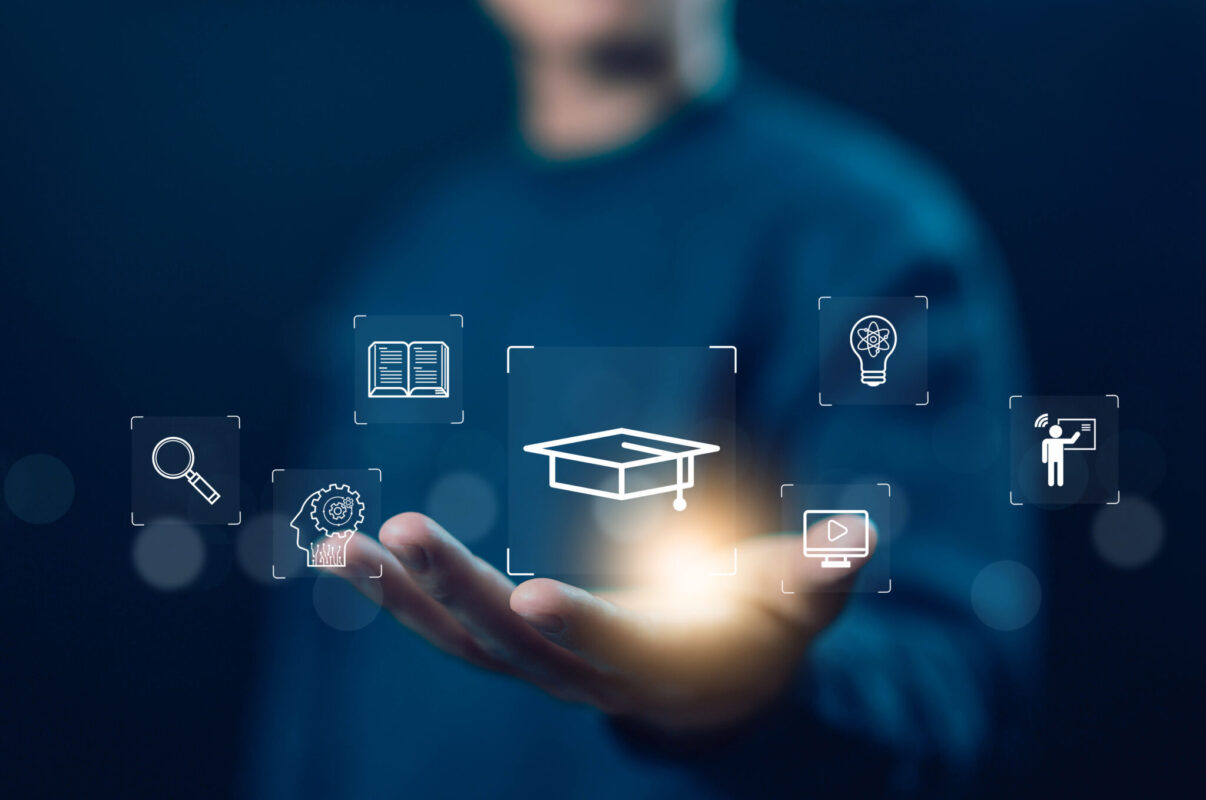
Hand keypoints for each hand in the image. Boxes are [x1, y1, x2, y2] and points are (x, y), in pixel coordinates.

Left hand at [331, 513, 874, 732]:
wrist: (709, 682)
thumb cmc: (756, 627)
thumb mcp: (794, 602)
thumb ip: (817, 574)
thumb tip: (859, 540)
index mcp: (659, 661)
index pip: (612, 648)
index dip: (579, 626)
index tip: (531, 595)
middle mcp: (585, 675)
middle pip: (513, 643)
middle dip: (458, 589)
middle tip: (404, 527)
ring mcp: (539, 667)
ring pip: (460, 643)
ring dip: (401, 594)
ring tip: (342, 544)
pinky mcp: (510, 650)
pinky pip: (443, 630)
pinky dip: (393, 595)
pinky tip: (345, 550)